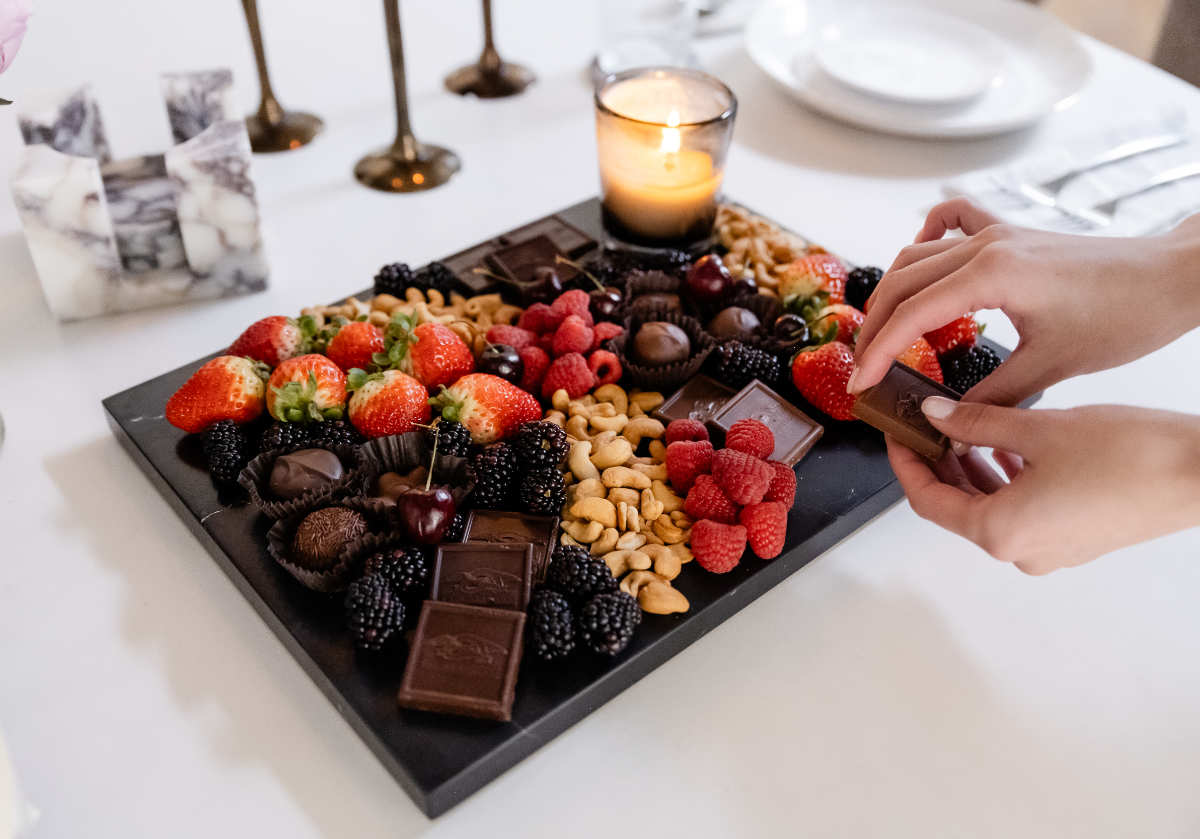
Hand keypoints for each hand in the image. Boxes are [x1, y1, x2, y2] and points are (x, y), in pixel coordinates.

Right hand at [850, 198, 1199, 404]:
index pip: (911, 316)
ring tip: (881, 331)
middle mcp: (986, 246)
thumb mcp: (1051, 367)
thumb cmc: (1124, 317)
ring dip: (892, 292)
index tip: (861, 384)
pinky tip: (923, 265)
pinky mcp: (1011, 234)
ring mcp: (997, 234)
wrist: (1171, 279)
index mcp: (992, 276)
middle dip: (874, 327)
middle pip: (901, 283)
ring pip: (916, 255)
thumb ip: (989, 395)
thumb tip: (948, 420)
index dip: (878, 353)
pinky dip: (927, 239)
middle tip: (863, 367)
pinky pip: (952, 220)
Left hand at [890, 398, 1199, 573]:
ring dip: (971, 468)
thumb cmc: (1129, 455)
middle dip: (937, 462)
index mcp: (1000, 532)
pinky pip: (1021, 511)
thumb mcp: (1038, 429)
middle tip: (925, 421)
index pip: (927, 500)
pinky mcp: (1074, 540)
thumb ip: (976, 423)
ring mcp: (1049, 551)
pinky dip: (1004, 479)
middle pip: (956, 506)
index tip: (896, 432)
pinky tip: (1006, 444)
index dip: (906, 464)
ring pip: (989, 508)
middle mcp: (1019, 552)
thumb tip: (934, 414)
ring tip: (961, 424)